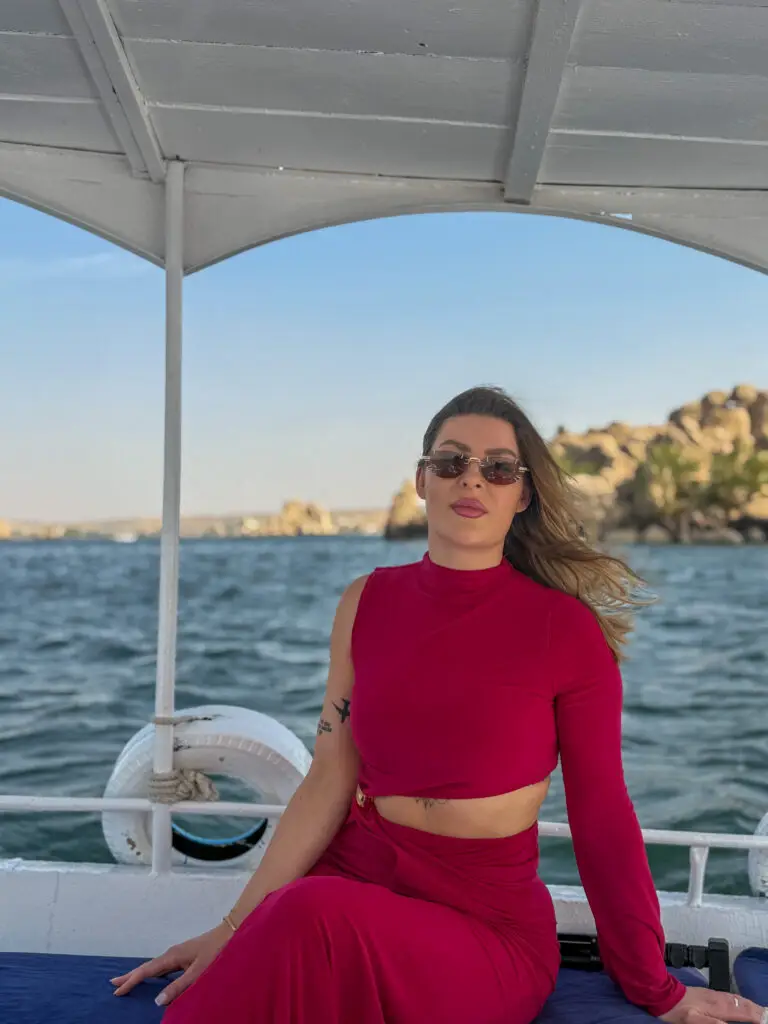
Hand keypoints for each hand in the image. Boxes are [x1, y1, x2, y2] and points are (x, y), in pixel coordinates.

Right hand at [111, 923, 231, 1005]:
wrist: (232, 932)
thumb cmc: (216, 951)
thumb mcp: (198, 972)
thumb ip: (178, 987)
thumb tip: (157, 1001)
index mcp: (172, 956)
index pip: (147, 971)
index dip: (131, 981)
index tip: (117, 990)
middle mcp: (173, 953)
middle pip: (147, 967)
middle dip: (131, 975)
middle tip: (113, 984)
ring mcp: (179, 953)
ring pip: (155, 966)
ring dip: (141, 973)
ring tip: (129, 981)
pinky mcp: (186, 955)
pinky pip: (164, 966)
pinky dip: (154, 972)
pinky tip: (155, 977)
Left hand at [660, 986, 766, 1023]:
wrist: (664, 994)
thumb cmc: (678, 1011)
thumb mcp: (694, 1021)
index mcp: (719, 1006)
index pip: (745, 1012)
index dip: (758, 1016)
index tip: (766, 1019)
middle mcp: (720, 999)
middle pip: (744, 1004)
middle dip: (758, 1010)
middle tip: (767, 1016)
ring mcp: (714, 995)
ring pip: (738, 999)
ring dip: (751, 1006)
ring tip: (760, 1011)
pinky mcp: (709, 994)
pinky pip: (731, 997)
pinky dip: (741, 1001)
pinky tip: (741, 1004)